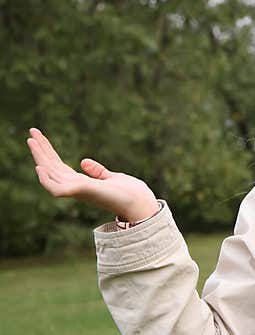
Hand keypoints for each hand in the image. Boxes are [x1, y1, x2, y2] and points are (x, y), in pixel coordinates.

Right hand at [26, 128, 159, 220]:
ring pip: (51, 173)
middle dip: (41, 150)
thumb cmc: (130, 193)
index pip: (59, 166)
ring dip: (40, 157)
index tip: (40, 136)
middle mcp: (76, 187)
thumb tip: (83, 162)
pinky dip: (46, 179)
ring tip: (32, 140)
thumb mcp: (112, 177)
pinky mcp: (81, 192)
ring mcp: (77, 190)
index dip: (49, 152)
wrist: (141, 202)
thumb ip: (97, 171)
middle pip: (52, 167)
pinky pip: (56, 189)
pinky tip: (40, 166)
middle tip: (32, 131)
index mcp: (82, 183)